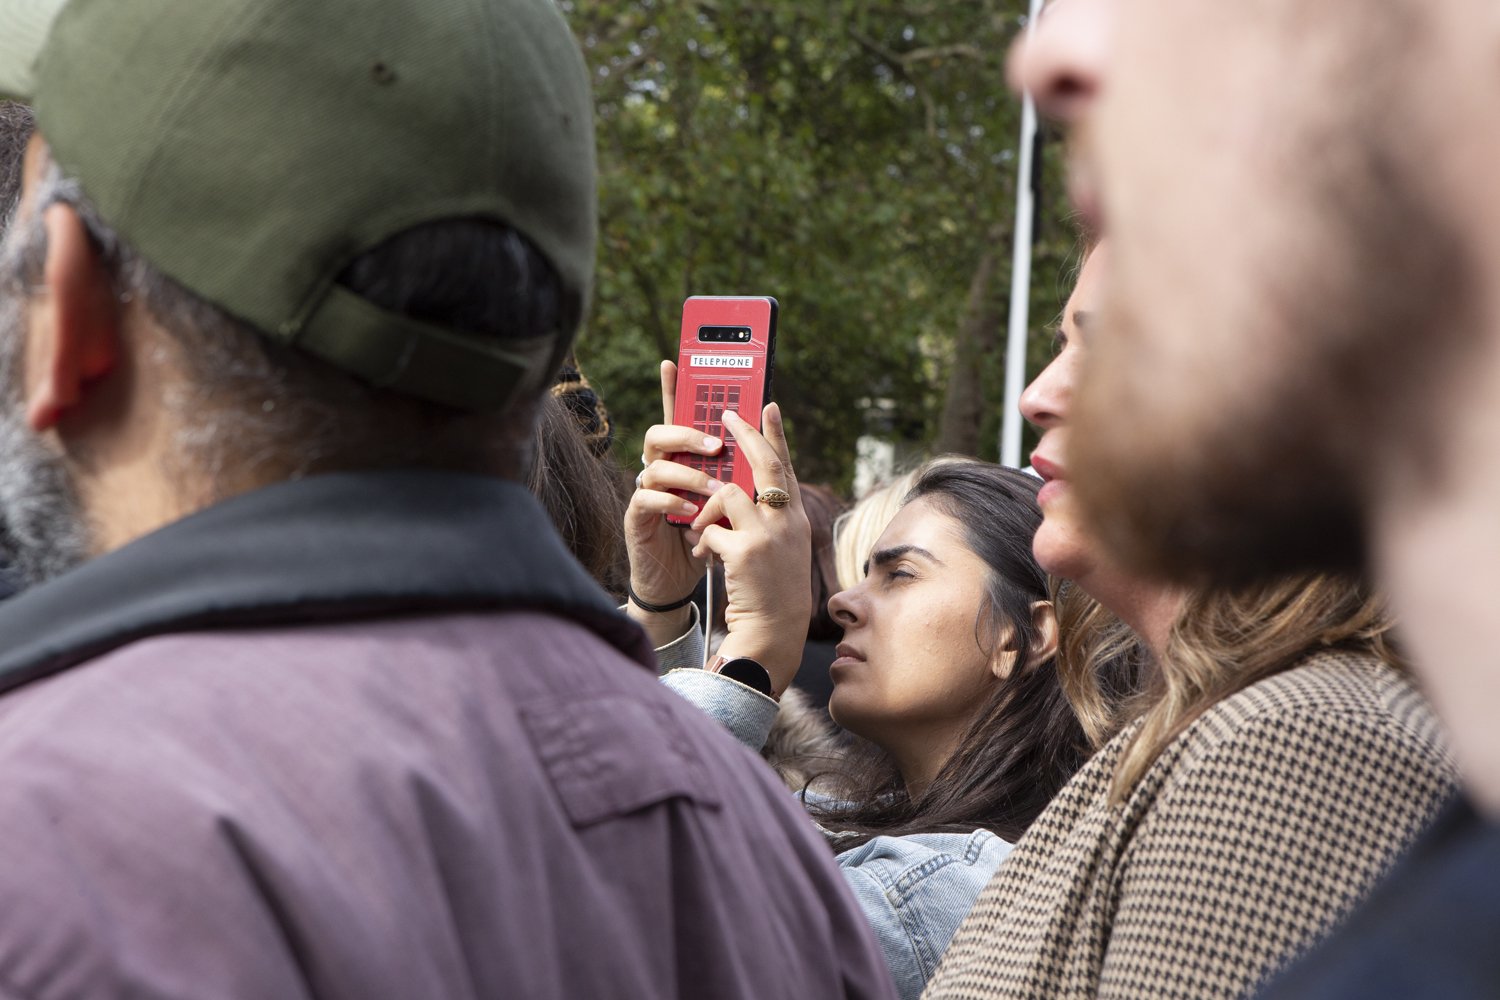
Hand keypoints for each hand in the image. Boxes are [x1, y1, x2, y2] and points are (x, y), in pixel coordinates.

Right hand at [624, 361, 723, 642]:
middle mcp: (662, 468)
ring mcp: (646, 491)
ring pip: (657, 466)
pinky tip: (690, 512)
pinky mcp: (637, 517)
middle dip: (689, 434)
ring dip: (689, 475)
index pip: (678, 417)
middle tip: (717, 446)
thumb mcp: (732, 500)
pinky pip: (647, 498)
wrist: (685, 580)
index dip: (674, 389)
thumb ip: (741, 471)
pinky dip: (671, 502)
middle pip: (662, 434)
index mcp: (684, 459)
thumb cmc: (710, 536)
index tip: (675, 361)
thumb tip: (767, 442)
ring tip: (713, 490)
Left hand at [689, 403, 811, 695]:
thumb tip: (737, 493)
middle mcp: (788, 522)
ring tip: (702, 532)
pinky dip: (702, 542)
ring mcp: (769, 535)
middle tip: (725, 414)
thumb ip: (766, 521)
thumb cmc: (770, 595)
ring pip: (727, 495)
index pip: (786, 468)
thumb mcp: (777, 551)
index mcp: (795, 520)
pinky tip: (704, 559)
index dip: (776, 435)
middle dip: (745, 435)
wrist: (772, 634)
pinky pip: (710, 530)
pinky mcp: (745, 552)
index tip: (767, 405)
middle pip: (765, 464)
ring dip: (707, 510)